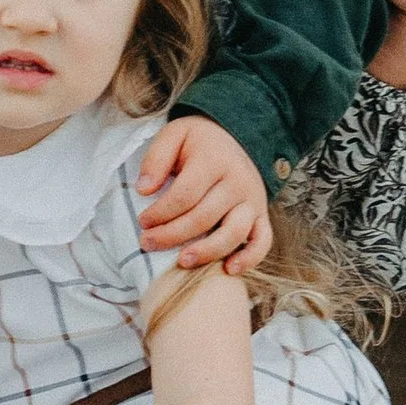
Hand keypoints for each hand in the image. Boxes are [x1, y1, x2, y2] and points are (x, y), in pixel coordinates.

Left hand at [136, 117, 271, 273]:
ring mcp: (253, 200)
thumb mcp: (174, 135)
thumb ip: (156, 159)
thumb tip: (143, 190)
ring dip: (207, 252)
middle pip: (204, 217)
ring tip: (182, 261)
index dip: (161, 212)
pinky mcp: (262, 215)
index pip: (185, 194)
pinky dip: (249, 258)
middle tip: (147, 243)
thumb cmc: (198, 141)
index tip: (142, 221)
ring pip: (233, 233)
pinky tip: (228, 269)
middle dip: (173, 235)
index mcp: (214, 160)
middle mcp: (237, 181)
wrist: (238, 135)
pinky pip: (263, 241)